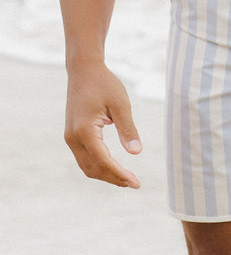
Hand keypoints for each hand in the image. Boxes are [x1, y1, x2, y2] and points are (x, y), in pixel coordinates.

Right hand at [64, 62, 141, 187]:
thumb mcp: (121, 103)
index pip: (103, 161)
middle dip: (114, 178)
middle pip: (93, 169)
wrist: (84, 70)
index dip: (120, 174)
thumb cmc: (105, 84)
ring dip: (105, 174)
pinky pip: (84, 158)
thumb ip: (128, 129)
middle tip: (134, 183)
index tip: (136, 182)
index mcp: (85, 131)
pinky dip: (99, 165)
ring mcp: (70, 138)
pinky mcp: (72, 135)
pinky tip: (113, 166)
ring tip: (126, 178)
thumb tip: (136, 152)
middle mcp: (73, 138)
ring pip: (86, 166)